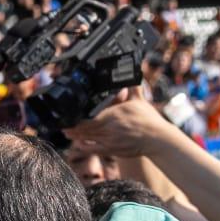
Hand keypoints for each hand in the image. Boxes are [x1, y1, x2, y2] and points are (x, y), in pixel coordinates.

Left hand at [63, 90, 181, 159]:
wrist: (157, 139)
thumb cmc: (149, 120)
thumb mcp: (139, 100)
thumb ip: (132, 87)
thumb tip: (133, 70)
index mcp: (115, 113)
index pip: (91, 116)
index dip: (78, 117)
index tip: (69, 114)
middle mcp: (110, 127)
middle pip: (86, 127)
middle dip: (72, 127)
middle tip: (62, 125)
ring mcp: (111, 139)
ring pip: (88, 137)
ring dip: (75, 136)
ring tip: (66, 132)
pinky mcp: (113, 149)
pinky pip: (94, 148)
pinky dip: (85, 146)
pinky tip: (78, 143)